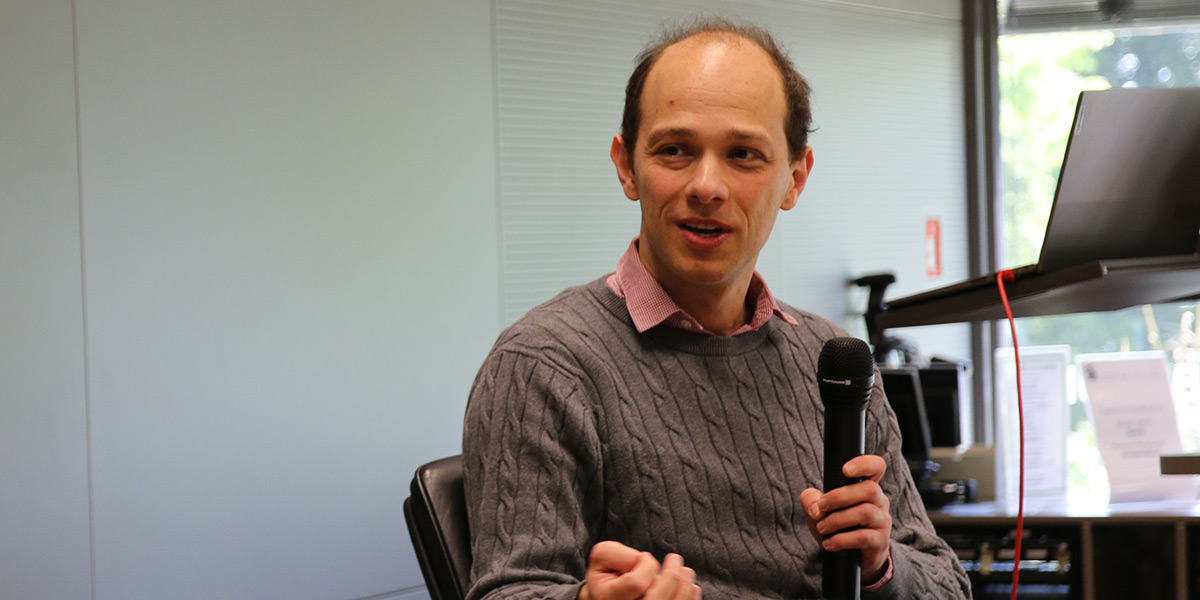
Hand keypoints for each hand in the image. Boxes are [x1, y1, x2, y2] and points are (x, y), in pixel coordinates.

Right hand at [579, 541, 700, 599]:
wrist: (604, 595)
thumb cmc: (606, 574)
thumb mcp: (602, 557)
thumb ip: (619, 553)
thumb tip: (642, 561)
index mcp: (608, 597)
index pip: (636, 582)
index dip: (645, 565)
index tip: (644, 557)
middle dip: (672, 577)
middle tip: (675, 559)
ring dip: (684, 589)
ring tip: (687, 572)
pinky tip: (693, 588)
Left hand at [799, 454, 891, 583]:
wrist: (852, 559)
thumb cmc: (837, 526)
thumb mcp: (820, 510)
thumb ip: (811, 500)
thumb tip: (814, 505)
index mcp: (867, 487)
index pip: (876, 467)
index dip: (864, 463)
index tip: (845, 469)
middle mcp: (880, 501)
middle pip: (869, 489)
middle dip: (840, 497)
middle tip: (821, 507)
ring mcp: (883, 521)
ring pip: (865, 512)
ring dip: (837, 519)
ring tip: (822, 527)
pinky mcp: (880, 541)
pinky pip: (864, 537)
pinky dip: (841, 540)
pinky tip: (828, 543)